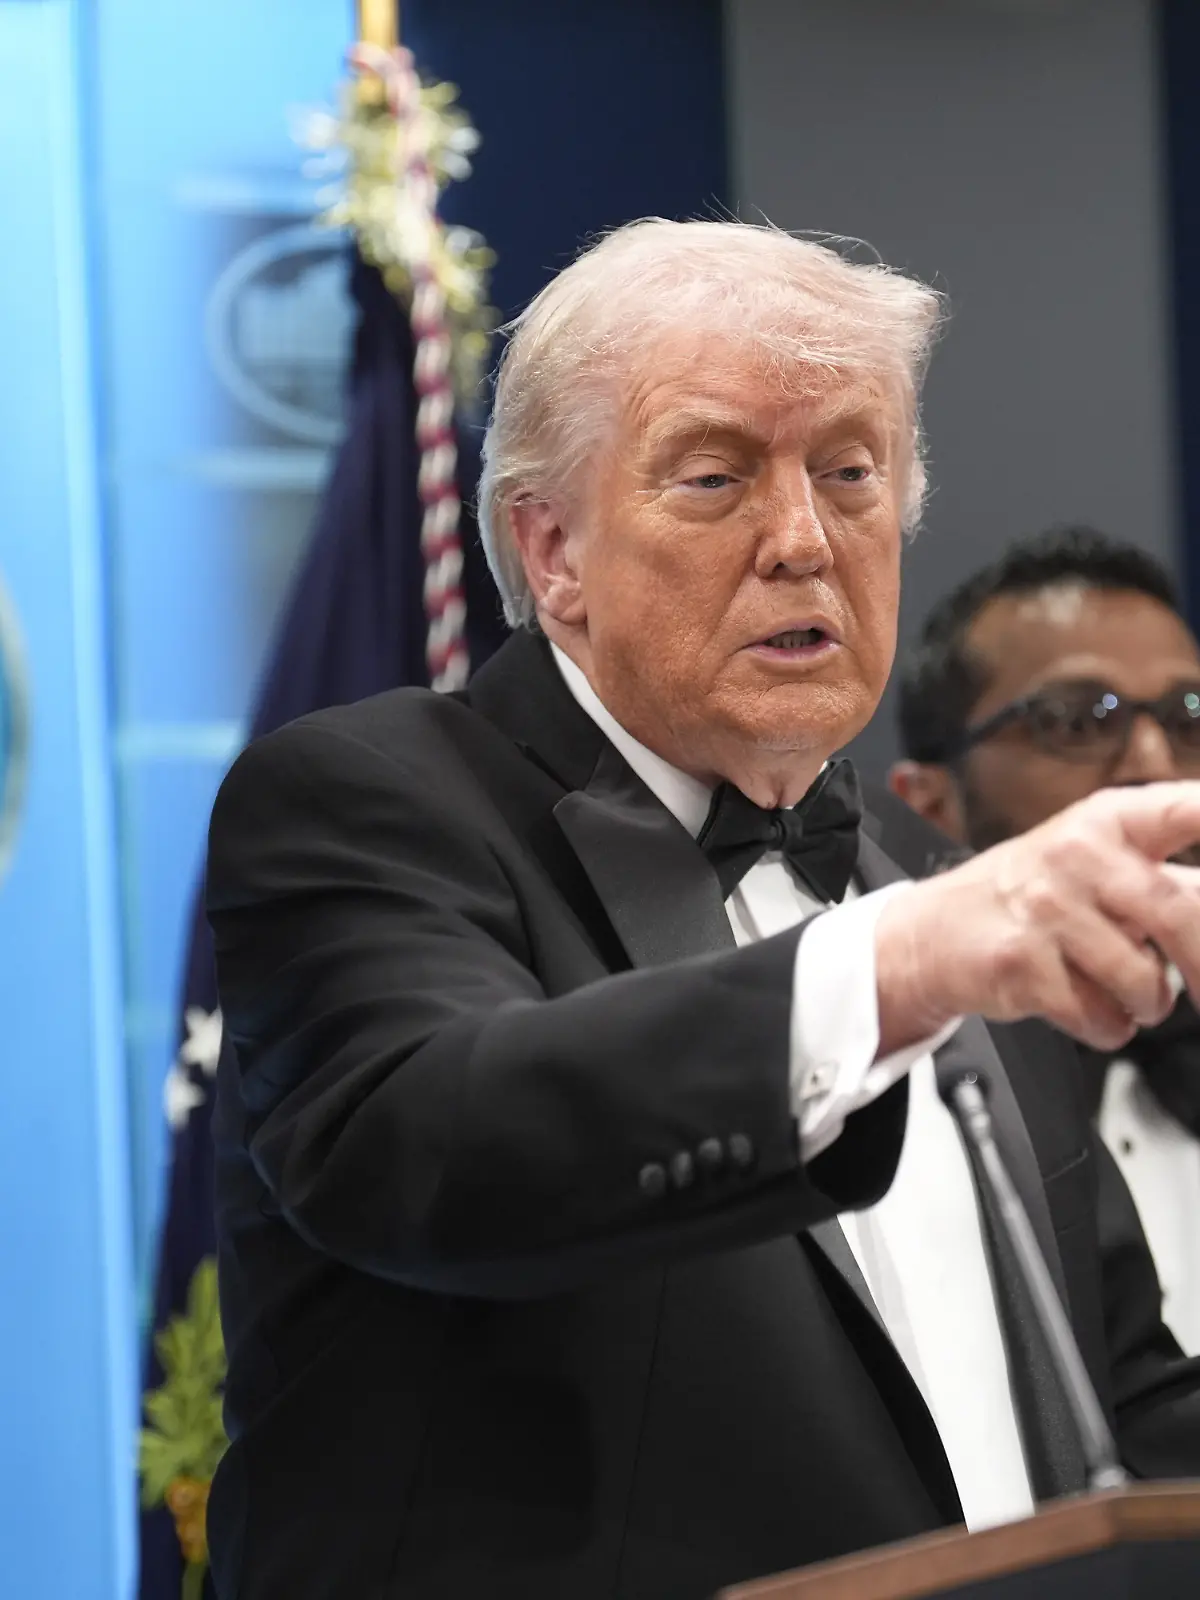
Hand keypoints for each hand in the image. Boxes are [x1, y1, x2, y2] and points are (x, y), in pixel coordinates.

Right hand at [874, 782, 1199, 1055]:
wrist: (937, 931)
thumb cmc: (1036, 898)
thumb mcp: (1100, 866)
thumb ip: (1172, 883)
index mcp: (1111, 821)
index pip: (1189, 811)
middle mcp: (1079, 854)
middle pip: (1179, 911)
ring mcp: (1046, 906)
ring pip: (1143, 980)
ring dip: (1147, 1002)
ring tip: (1120, 987)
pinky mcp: (1022, 961)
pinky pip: (1100, 1016)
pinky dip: (1105, 1026)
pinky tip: (1084, 1002)